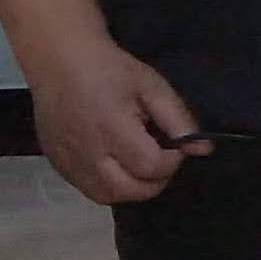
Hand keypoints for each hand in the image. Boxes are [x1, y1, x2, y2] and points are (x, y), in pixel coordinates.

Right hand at [24, 37, 202, 204]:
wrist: (60, 62)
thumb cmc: (110, 70)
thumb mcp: (153, 87)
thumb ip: (179, 120)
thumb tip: (202, 150)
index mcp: (112, 130)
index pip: (151, 167)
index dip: (172, 161)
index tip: (173, 146)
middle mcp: (87, 153)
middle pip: (130, 190)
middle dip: (156, 180)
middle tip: (160, 158)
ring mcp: (69, 162)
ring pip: (107, 197)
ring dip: (132, 188)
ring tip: (140, 165)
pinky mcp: (58, 166)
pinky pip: (87, 190)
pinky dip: (108, 186)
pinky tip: (116, 165)